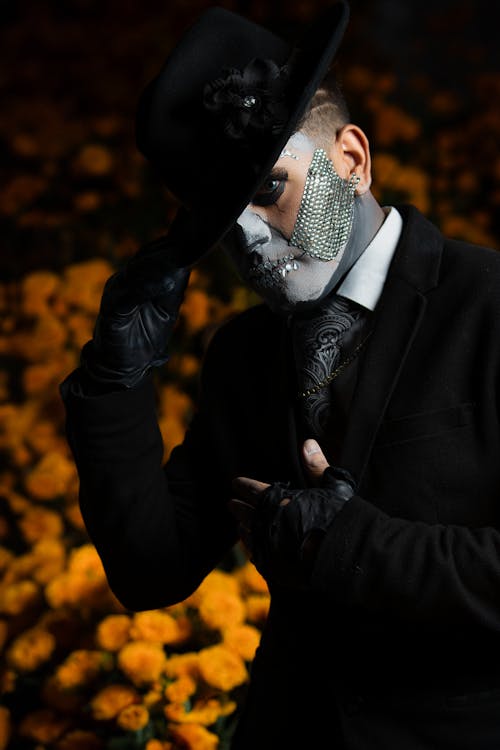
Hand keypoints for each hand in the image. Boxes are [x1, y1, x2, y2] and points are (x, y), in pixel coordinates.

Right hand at [80, 226, 189, 389]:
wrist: (123, 366)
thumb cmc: (145, 336)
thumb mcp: (166, 308)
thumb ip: (174, 286)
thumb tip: (188, 261)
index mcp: (139, 277)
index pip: (157, 253)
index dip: (175, 240)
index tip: (196, 224)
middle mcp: (125, 279)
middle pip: (147, 257)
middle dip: (170, 246)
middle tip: (193, 232)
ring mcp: (116, 293)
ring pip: (137, 271)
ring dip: (160, 264)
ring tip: (181, 256)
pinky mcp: (111, 310)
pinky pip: (127, 296)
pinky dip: (145, 289)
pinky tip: (164, 284)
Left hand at [229, 440, 356, 586]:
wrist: (347, 557)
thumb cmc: (341, 520)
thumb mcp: (333, 487)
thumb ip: (316, 467)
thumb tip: (307, 443)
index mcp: (279, 501)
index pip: (253, 490)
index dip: (243, 486)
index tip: (235, 483)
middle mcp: (268, 523)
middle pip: (245, 513)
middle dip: (238, 506)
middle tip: (231, 503)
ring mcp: (269, 547)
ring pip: (248, 535)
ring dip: (243, 528)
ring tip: (239, 525)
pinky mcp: (275, 568)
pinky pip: (257, 557)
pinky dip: (253, 549)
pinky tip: (252, 548)